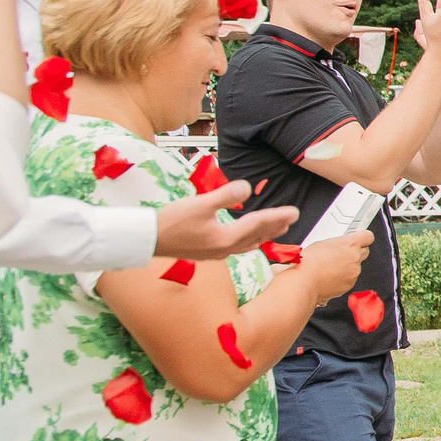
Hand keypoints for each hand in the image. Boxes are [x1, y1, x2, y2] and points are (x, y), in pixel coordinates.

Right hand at [154, 185, 298, 258]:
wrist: (146, 239)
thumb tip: (247, 188)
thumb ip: (226, 196)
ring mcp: (215, 253)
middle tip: (293, 218)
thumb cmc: (171, 221)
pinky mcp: (206, 252)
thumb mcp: (200, 204)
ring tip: (278, 229)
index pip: (258, 224)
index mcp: (226, 237)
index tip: (294, 212)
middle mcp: (224, 248)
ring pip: (248, 244)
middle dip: (276, 226)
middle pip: (257, 236)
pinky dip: (248, 241)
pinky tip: (246, 239)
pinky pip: (236, 247)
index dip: (277, 216)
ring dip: (264, 235)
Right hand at [297, 229, 371, 303]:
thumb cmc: (308, 262)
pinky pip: (349, 278)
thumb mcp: (323, 244)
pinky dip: (342, 278)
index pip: (368, 236)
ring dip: (347, 266)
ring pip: (356, 266)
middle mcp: (355, 258)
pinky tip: (329, 276)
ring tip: (329, 267)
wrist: (304, 281)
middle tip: (342, 254)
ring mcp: (354, 272)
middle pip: (364, 251)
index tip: (358, 238)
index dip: (362, 237)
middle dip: (355, 252)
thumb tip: (339, 246)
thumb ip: (338, 244)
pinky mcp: (349, 284)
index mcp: (350, 244)